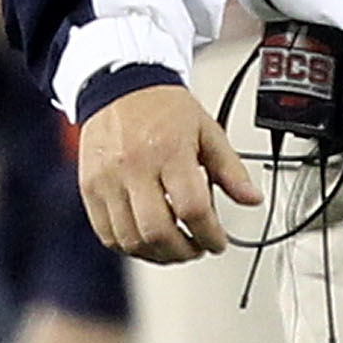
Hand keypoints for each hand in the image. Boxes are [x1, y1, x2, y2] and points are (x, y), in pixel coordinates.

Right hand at [78, 84, 259, 262]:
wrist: (121, 88)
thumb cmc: (164, 109)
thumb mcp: (207, 132)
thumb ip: (231, 170)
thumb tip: (252, 199)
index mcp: (168, 151)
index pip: (192, 209)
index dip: (210, 235)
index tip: (218, 242)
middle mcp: (134, 167)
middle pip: (158, 231)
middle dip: (184, 251)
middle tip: (198, 248)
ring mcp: (107, 180)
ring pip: (131, 239)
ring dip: (159, 254)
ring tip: (176, 247)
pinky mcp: (89, 188)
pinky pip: (107, 234)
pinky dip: (131, 247)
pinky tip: (148, 242)